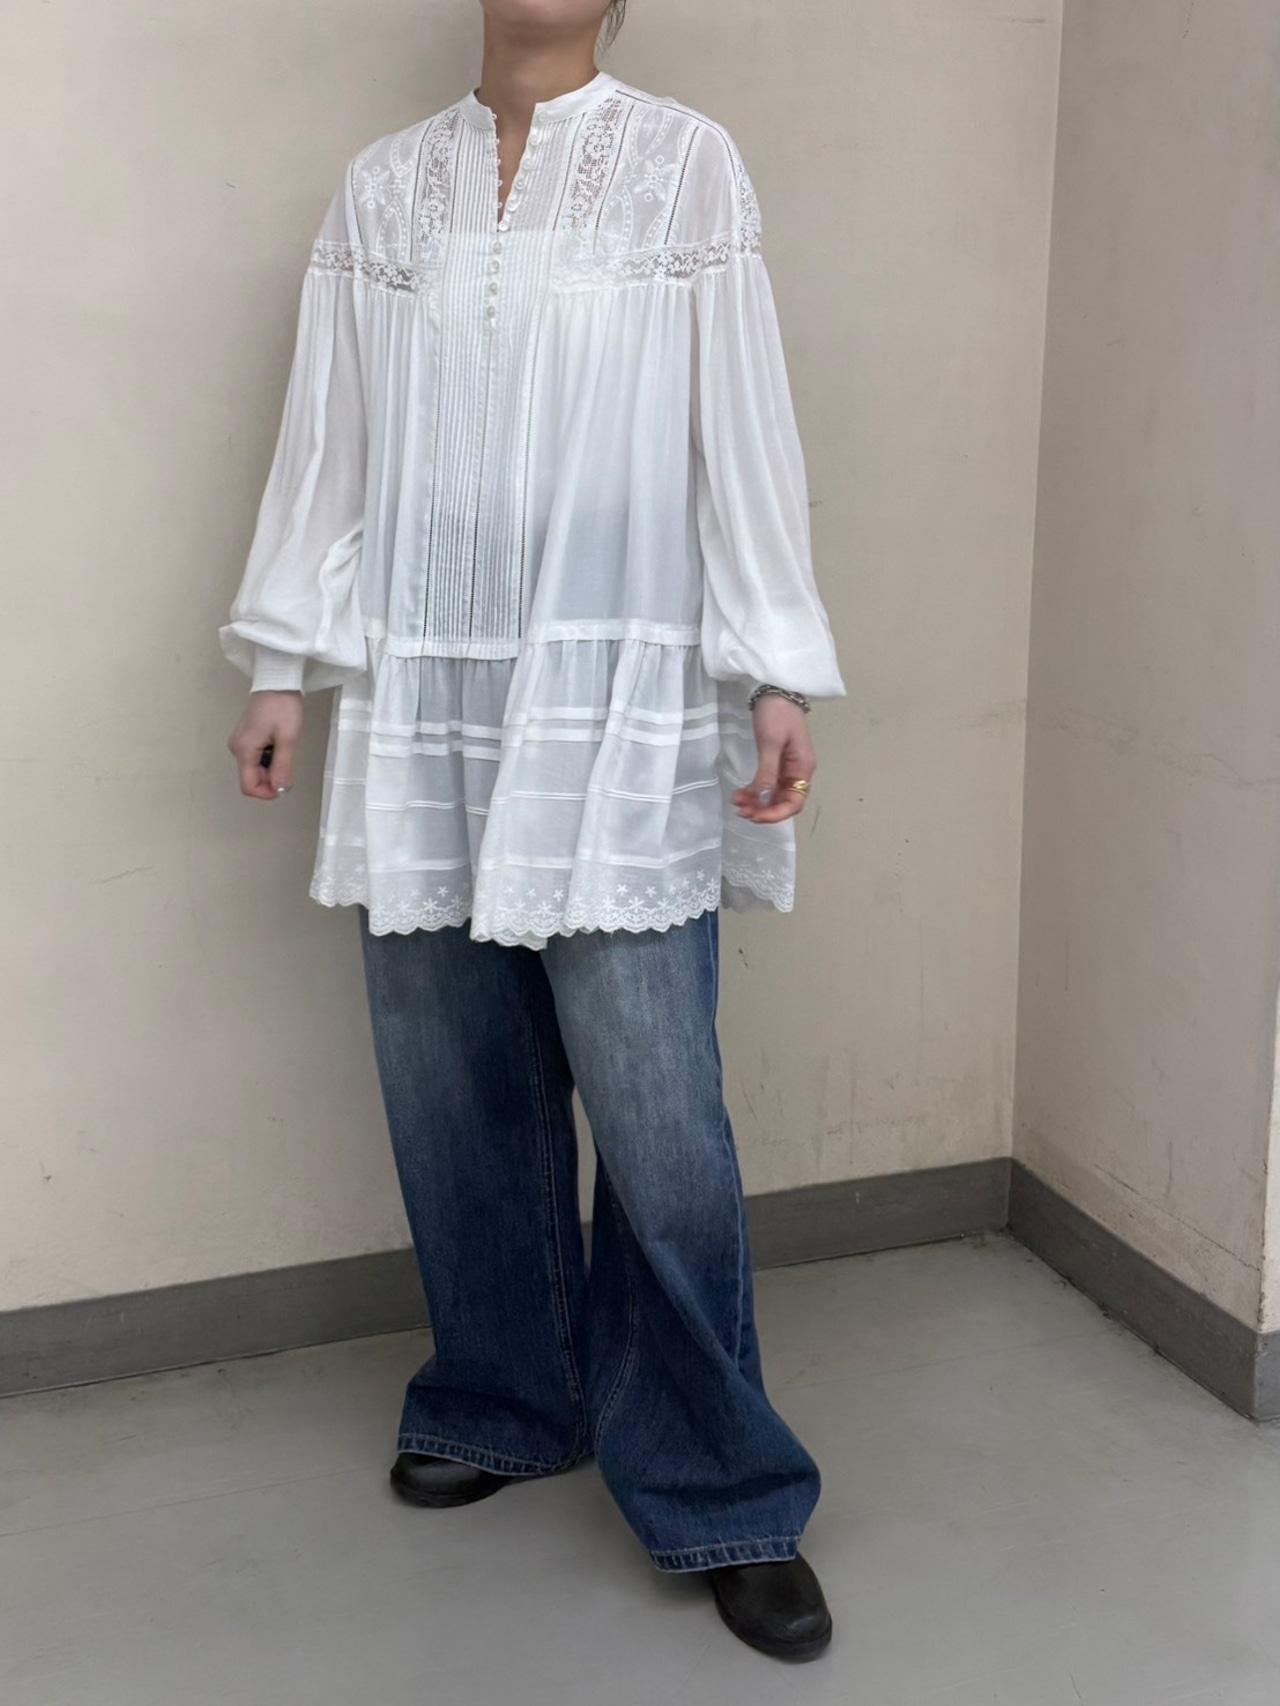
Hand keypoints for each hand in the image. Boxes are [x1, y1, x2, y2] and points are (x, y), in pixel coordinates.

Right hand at [227, 690, 303, 800]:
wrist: (277, 681)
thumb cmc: (283, 707)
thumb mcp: (287, 739)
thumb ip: (282, 767)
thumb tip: (280, 790)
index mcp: (244, 750)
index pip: (248, 786)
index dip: (266, 793)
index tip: (284, 787)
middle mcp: (237, 748)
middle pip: (251, 778)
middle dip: (271, 779)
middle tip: (289, 764)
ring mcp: (240, 742)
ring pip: (254, 768)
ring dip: (271, 767)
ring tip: (284, 749)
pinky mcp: (246, 737)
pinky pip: (256, 757)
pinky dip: (268, 758)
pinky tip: (279, 745)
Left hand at [733, 694, 815, 823]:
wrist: (775, 689)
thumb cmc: (777, 714)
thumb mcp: (771, 743)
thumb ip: (767, 772)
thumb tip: (763, 799)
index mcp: (802, 769)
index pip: (794, 803)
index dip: (775, 814)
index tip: (754, 815)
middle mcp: (797, 773)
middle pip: (783, 802)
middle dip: (763, 810)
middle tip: (741, 810)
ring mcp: (786, 769)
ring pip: (773, 796)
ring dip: (756, 803)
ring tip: (737, 803)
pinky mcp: (775, 763)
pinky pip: (766, 785)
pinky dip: (755, 792)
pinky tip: (741, 794)